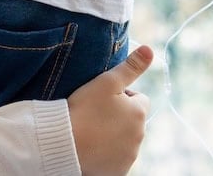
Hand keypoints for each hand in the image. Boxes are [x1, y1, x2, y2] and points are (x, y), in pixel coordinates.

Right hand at [68, 45, 153, 175]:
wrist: (63, 143)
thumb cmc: (84, 109)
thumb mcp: (107, 81)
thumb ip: (131, 66)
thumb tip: (150, 49)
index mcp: (139, 113)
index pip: (139, 99)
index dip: (121, 97)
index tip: (102, 100)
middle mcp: (139, 136)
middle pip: (132, 120)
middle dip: (119, 116)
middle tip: (94, 115)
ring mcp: (129, 156)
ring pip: (125, 140)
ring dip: (113, 135)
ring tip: (91, 131)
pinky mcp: (117, 171)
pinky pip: (116, 159)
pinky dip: (107, 153)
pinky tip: (92, 147)